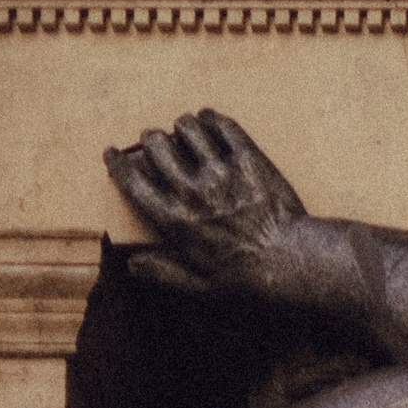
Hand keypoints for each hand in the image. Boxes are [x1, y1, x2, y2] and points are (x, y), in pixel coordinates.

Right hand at [104, 109, 308, 302]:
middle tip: (156, 141)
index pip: (133, 181)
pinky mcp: (249, 159)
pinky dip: (212, 119)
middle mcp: (192, 190)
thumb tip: (132, 264)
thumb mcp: (201, 288)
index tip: (113, 153)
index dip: (118, 163)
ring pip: (188, 126)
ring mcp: (222, 171)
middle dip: (152, 140)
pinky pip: (223, 124)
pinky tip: (211, 122)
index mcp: (175, 220)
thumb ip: (164, 273)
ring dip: (183, 126)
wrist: (294, 264)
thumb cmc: (248, 282)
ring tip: (186, 130)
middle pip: (156, 144)